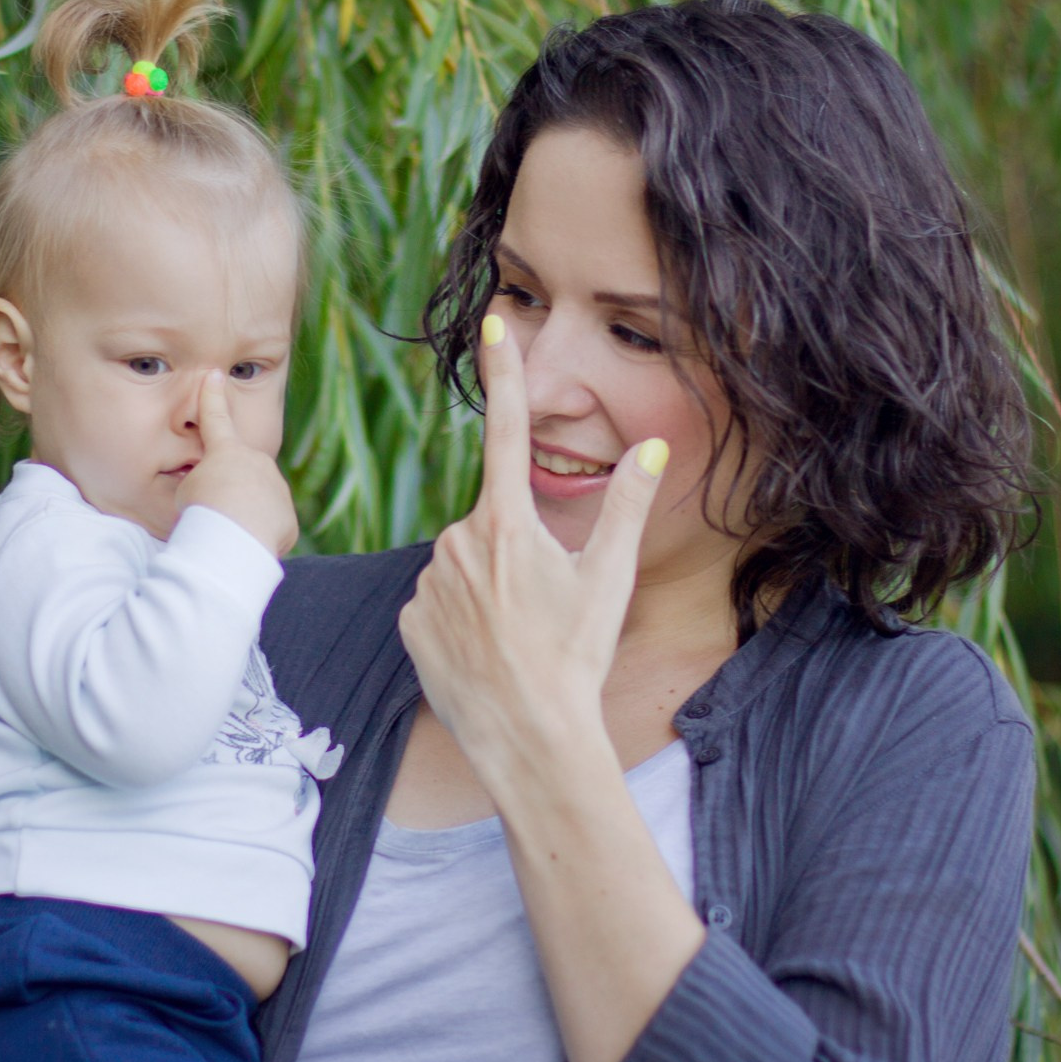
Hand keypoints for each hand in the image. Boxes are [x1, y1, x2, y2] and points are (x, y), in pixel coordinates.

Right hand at [176, 371, 298, 556]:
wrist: (234, 532)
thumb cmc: (201, 508)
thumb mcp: (188, 489)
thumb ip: (205, 482)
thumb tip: (219, 493)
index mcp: (226, 451)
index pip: (215, 419)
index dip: (212, 397)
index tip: (214, 376)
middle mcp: (257, 463)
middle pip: (240, 477)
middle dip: (229, 493)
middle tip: (212, 512)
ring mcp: (276, 489)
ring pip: (257, 504)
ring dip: (242, 518)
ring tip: (226, 532)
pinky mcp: (287, 518)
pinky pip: (267, 528)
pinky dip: (255, 538)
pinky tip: (243, 544)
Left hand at [398, 314, 667, 773]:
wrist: (529, 739)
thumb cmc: (576, 659)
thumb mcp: (610, 580)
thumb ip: (628, 507)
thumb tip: (652, 447)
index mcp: (510, 524)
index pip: (508, 430)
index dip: (505, 373)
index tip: (494, 322)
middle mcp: (460, 543)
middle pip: (490, 522)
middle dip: (514, 550)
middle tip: (542, 606)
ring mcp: (428, 583)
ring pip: (463, 565)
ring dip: (487, 588)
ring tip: (515, 637)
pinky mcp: (408, 620)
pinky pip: (437, 603)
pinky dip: (459, 620)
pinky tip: (484, 653)